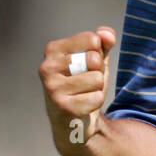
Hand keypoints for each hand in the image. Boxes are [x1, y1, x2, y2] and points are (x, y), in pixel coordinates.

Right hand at [39, 27, 115, 149]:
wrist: (73, 121)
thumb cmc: (84, 85)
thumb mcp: (95, 60)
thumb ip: (103, 43)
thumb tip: (107, 35)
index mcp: (53, 49)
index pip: (93, 39)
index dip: (99, 54)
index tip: (88, 65)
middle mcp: (47, 66)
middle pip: (95, 59)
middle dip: (98, 72)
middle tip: (86, 83)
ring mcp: (52, 87)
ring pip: (97, 79)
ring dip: (97, 89)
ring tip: (84, 94)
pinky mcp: (62, 106)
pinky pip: (97, 98)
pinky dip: (96, 102)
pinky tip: (83, 106)